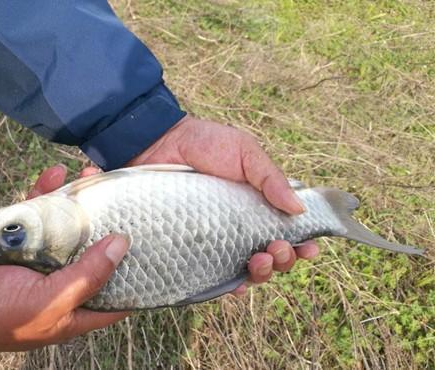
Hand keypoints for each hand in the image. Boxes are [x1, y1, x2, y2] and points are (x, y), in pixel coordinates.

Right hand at [0, 166, 128, 352]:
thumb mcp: (49, 301)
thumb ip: (88, 276)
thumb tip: (123, 245)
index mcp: (72, 309)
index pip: (115, 297)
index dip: (136, 278)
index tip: (156, 252)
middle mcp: (60, 283)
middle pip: (93, 253)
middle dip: (107, 226)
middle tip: (124, 198)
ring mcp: (39, 257)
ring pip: (67, 227)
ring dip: (78, 202)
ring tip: (92, 175)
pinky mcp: (18, 236)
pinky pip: (37, 212)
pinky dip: (44, 193)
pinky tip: (55, 174)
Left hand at [131, 116, 318, 294]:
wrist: (161, 144)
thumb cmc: (205, 144)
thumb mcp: (245, 152)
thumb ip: (270, 178)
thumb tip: (299, 209)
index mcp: (259, 204)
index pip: (287, 231)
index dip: (302, 244)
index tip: (309, 248)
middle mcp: (241, 226)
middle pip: (272, 255)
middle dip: (283, 259)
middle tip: (277, 248)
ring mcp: (217, 239)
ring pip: (248, 269)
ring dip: (262, 273)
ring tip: (259, 261)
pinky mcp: (193, 247)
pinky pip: (214, 275)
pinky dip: (230, 285)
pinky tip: (236, 285)